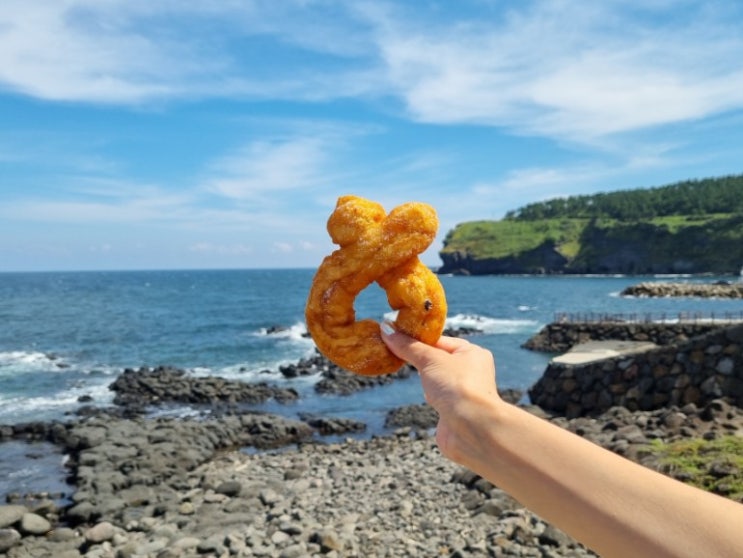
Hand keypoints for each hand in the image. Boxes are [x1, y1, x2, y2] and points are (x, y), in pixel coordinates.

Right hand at [380, 323, 501, 466]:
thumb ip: (408, 346)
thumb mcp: (429, 359)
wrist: (471, 428)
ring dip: (426, 380)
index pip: (439, 340)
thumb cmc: (457, 387)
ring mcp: (463, 391)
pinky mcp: (455, 410)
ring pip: (436, 378)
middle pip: (437, 358)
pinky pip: (437, 397)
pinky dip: (430, 397)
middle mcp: (471, 370)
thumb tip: (386, 329)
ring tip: (424, 380)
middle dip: (420, 359)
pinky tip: (431, 399)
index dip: (417, 339)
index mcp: (472, 352)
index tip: (394, 335)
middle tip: (398, 353)